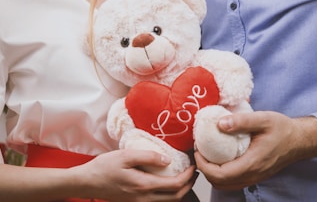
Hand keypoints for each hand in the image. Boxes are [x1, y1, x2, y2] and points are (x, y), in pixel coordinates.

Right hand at [72, 149, 197, 200]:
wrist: (87, 182)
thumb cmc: (104, 167)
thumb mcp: (125, 155)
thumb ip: (148, 156)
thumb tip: (167, 160)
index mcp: (143, 186)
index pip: (175, 185)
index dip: (188, 176)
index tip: (193, 165)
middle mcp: (144, 199)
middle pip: (175, 197)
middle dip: (189, 185)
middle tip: (194, 172)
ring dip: (180, 191)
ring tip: (184, 177)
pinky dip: (168, 195)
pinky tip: (167, 183)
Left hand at [194, 111, 316, 189]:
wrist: (297, 140)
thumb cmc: (282, 130)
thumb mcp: (263, 119)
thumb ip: (241, 121)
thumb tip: (219, 124)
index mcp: (252, 163)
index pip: (220, 174)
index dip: (203, 165)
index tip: (198, 150)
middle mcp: (252, 174)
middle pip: (219, 182)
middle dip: (204, 169)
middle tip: (199, 151)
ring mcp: (253, 177)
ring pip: (225, 184)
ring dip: (211, 172)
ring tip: (206, 154)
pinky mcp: (253, 175)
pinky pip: (232, 181)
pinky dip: (220, 173)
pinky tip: (218, 158)